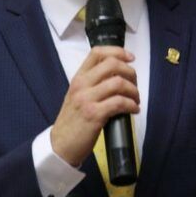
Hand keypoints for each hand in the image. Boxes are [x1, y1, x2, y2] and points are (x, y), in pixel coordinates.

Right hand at [50, 46, 138, 166]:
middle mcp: (81, 85)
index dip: (118, 51)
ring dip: (133, 91)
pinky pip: (119, 103)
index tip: (130, 58)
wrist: (60, 145)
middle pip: (112, 64)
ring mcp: (87, 99)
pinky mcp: (94, 115)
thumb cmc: (72, 122)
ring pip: (118, 83)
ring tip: (135, 100)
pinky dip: (131, 105)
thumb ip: (92, 84)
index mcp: (78, 78)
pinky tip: (133, 110)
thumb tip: (118, 77)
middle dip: (130, 72)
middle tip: (134, 84)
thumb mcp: (77, 96)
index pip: (97, 53)